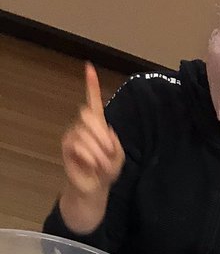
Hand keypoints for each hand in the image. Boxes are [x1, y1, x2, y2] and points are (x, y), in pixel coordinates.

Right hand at [61, 63, 124, 198]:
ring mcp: (73, 134)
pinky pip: (79, 146)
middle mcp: (83, 125)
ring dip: (99, 154)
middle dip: (103, 136)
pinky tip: (91, 166)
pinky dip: (91, 159)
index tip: (89, 67)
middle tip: (109, 153)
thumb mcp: (118, 156)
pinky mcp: (67, 146)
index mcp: (97, 124)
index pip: (93, 101)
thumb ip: (113, 141)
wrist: (95, 186)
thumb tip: (103, 132)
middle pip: (89, 115)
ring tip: (101, 165)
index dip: (91, 85)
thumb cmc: (106, 170)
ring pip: (86, 135)